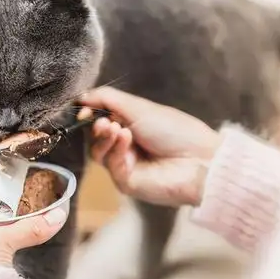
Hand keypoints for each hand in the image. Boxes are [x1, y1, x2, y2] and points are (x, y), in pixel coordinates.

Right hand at [79, 87, 221, 206]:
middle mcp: (128, 146)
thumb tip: (81, 96)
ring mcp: (127, 165)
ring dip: (104, 137)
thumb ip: (109, 99)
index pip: (102, 119)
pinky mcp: (127, 182)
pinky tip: (126, 139)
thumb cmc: (176, 131)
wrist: (198, 160)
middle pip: (97, 137)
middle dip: (97, 126)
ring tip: (114, 127)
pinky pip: (110, 165)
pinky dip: (115, 149)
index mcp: (133, 126)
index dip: (90, 113)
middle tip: (103, 121)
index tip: (83, 107)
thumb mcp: (141, 108)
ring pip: (99, 152)